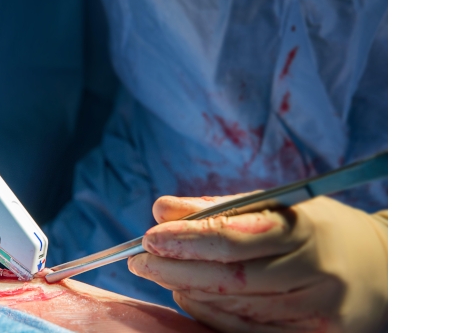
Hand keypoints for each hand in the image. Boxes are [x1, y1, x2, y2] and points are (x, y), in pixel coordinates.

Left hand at [128, 194, 387, 331]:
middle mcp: (315, 273)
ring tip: (160, 274)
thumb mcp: (280, 205)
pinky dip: (212, 315)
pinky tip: (189, 297)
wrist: (384, 269)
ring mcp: (317, 311)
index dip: (189, 239)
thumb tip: (162, 209)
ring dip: (189, 292)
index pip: (237, 237)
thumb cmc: (320, 230)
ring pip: (237, 308)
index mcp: (306, 229)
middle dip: (177, 270)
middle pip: (232, 278)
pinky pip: (250, 331)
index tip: (151, 236)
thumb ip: (219, 207)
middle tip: (140, 260)